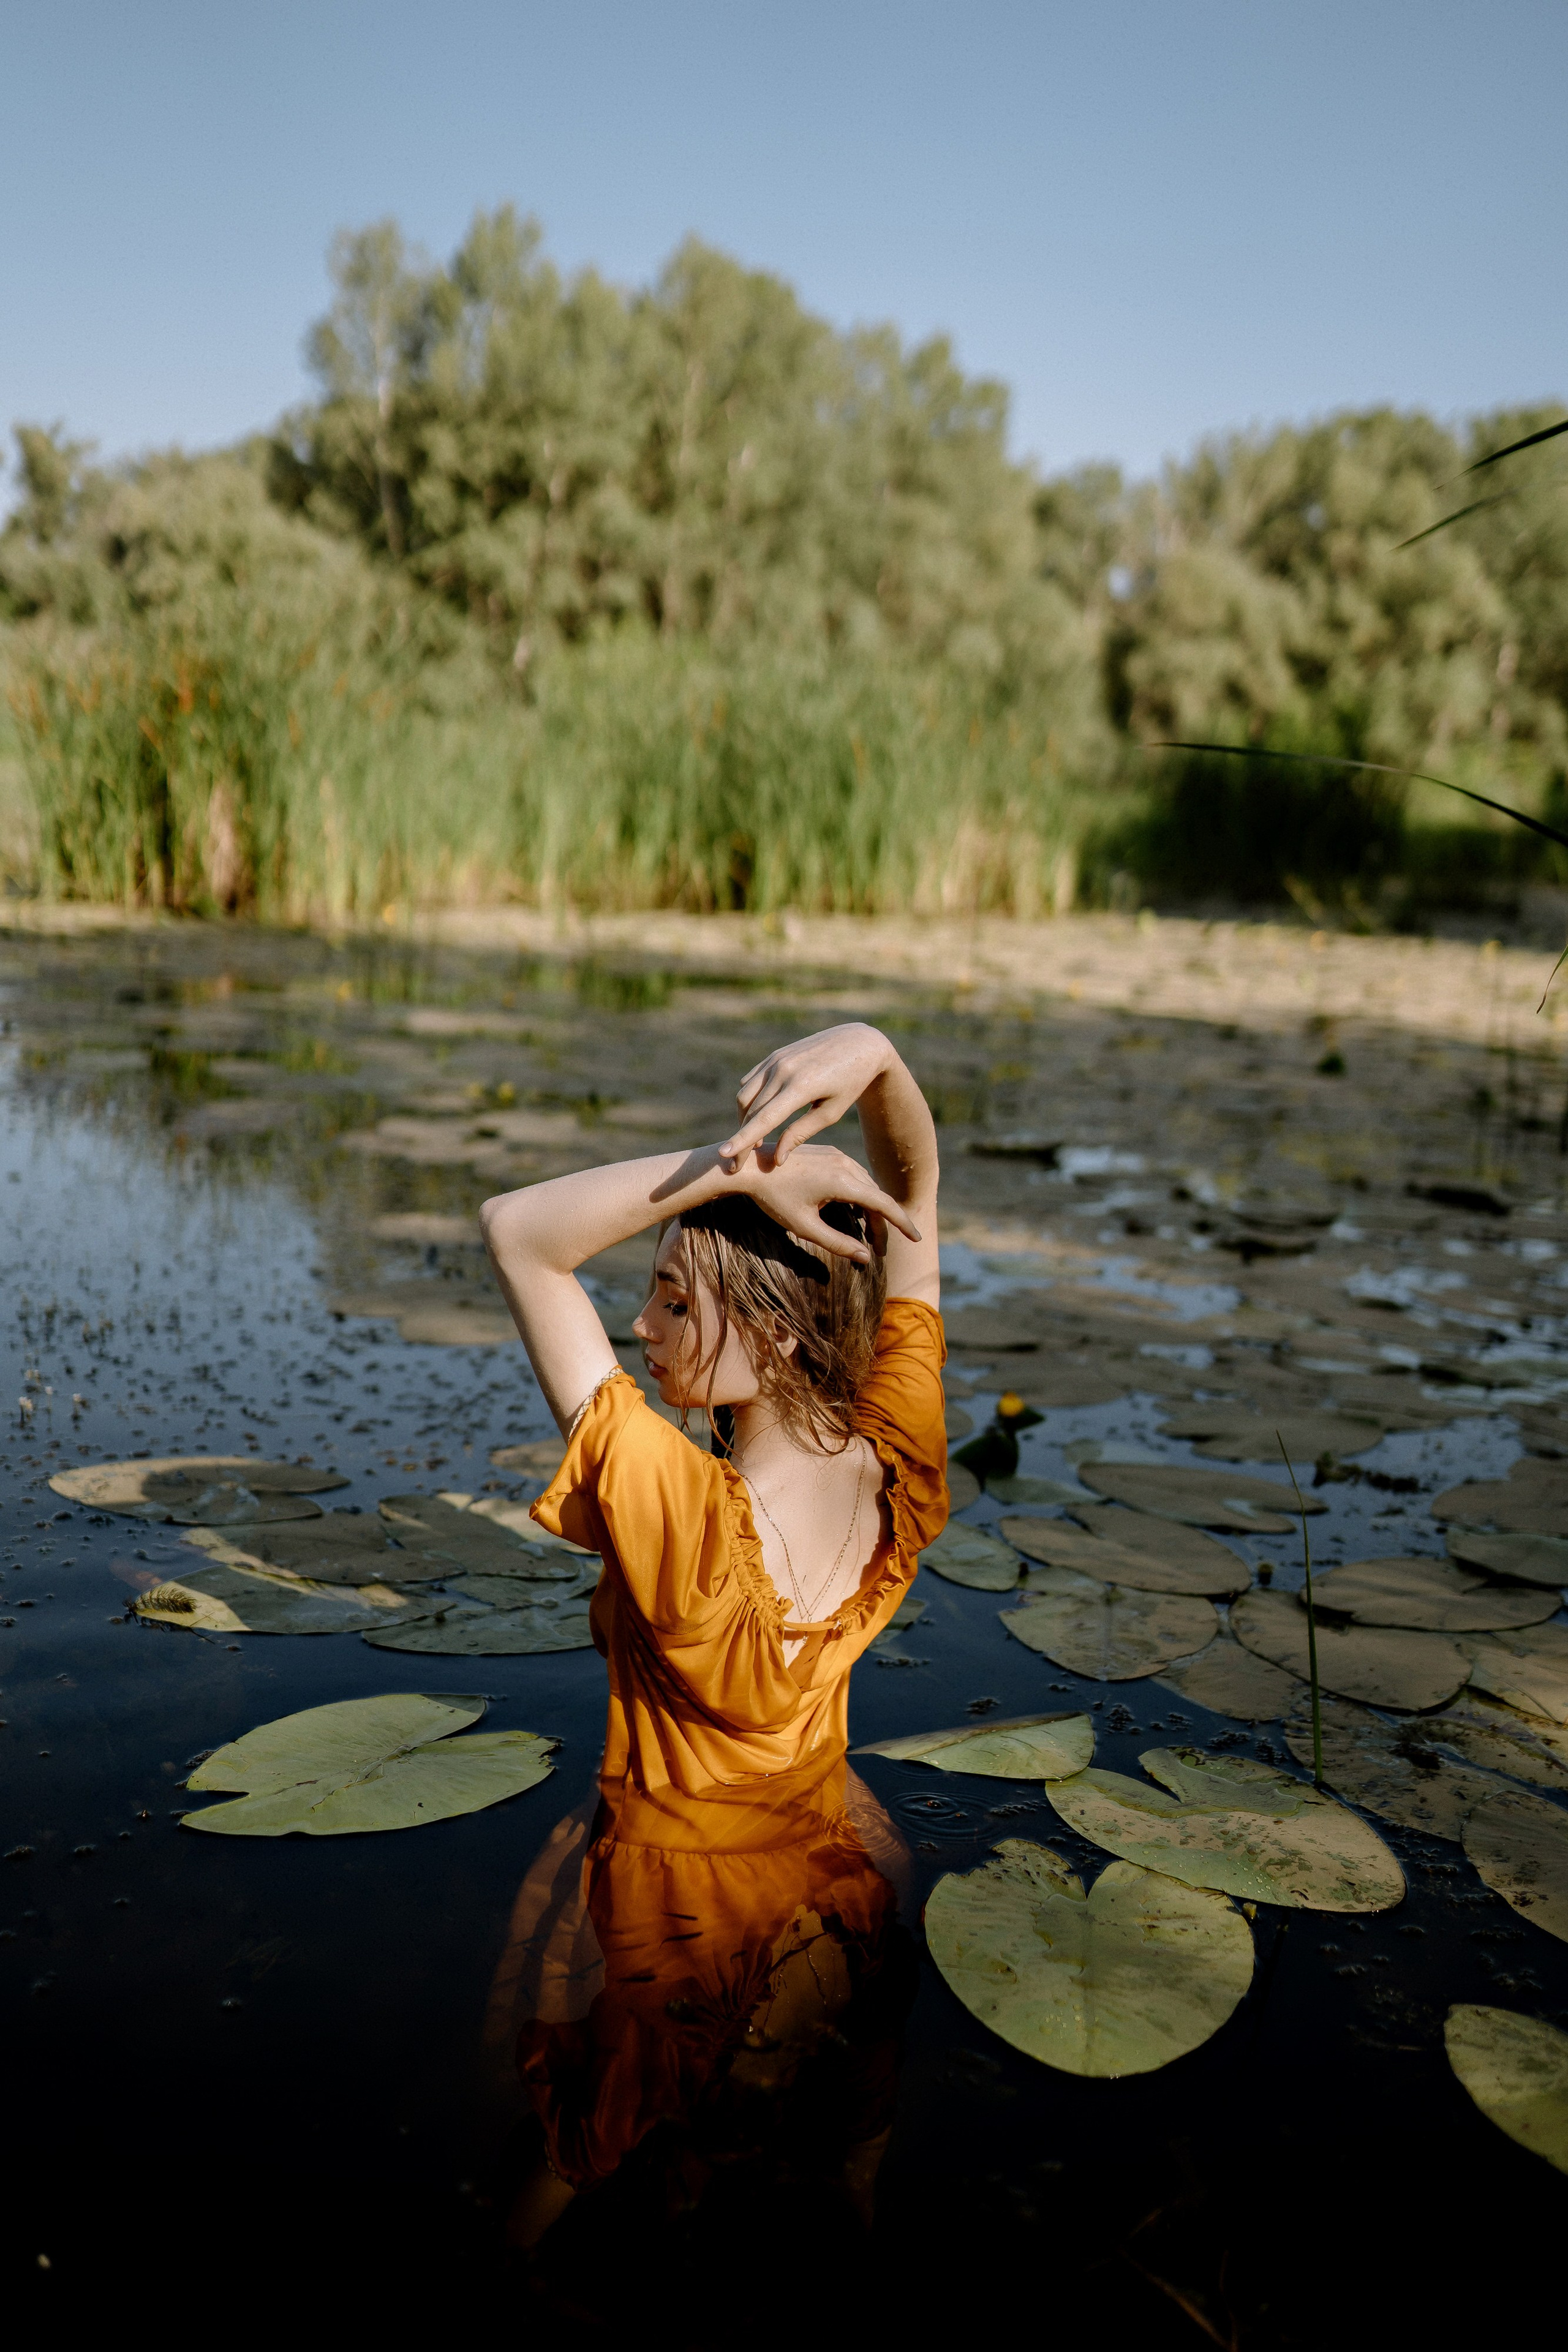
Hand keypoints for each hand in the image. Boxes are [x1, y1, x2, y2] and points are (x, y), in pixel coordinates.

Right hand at [720, 1024, 892, 1167]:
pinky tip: (758, 1115)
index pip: (764, 1119)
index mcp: (801, 1086)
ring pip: (745, 1095)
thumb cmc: (851, 1083)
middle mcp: (783, 1070)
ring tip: (754, 1141)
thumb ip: (801, 1134)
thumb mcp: (831, 1112)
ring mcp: (776, 1060)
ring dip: (744, 1120)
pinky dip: (749, 1100)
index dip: (742, 1139)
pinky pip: (751, 1081)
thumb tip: (777, 1159)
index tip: (724, 1156)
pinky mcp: (774, 1055)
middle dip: (741, 1139)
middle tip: (738, 1165)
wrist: (859, 1043)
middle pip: (750, 1111)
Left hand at [730, 1142, 920, 1263]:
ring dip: (871, 1209)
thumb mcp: (804, 1227)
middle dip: (883, 1223)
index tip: (917, 1239)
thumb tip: (865, 1258)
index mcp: (843, 1181)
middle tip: (880, 1249)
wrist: (748, 1167)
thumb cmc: (773, 1199)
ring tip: (869, 1234)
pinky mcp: (828, 1154)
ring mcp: (836, 1156)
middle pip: (876, 1196)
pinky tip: (853, 1211)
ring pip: (865, 1185)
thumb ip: (837, 1243)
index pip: (883, 1204)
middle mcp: (844, 1164)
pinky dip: (859, 1195)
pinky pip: (853, 1175)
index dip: (902, 1223)